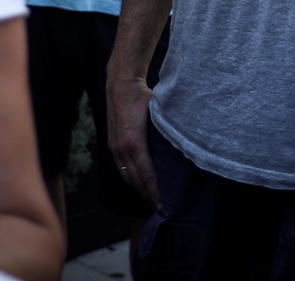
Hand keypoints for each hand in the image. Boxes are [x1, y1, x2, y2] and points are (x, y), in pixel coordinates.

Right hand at [105, 74, 160, 209]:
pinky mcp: (111, 145)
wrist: (120, 85)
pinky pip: (121, 168)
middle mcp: (121, 148)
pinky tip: (139, 183)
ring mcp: (114, 147)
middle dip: (148, 196)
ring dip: (139, 190)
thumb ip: (166, 131)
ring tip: (151, 200)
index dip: (155, 191)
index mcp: (134, 142)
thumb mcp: (158, 113)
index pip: (146, 174)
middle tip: (161, 209)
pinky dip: (130, 179)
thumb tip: (183, 145)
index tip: (164, 205)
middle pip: (135, 180)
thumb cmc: (142, 97)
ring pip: (126, 176)